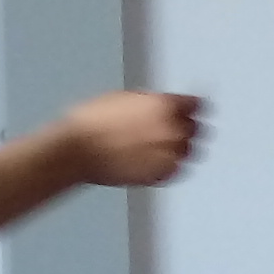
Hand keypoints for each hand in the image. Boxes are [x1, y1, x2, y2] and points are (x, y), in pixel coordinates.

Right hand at [53, 89, 203, 187]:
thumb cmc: (92, 121)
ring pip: (188, 151)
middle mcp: (173, 129)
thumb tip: (160, 105)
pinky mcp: (161, 175)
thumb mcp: (123, 99)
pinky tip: (151, 162)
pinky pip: (174, 170)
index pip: (196, 104)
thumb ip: (151, 103)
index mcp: (165, 105)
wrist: (77, 151)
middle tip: (169, 132)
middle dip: (186, 129)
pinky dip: (167, 166)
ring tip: (158, 149)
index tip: (188, 111)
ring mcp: (169, 154)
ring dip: (178, 149)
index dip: (191, 107)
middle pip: (195, 128)